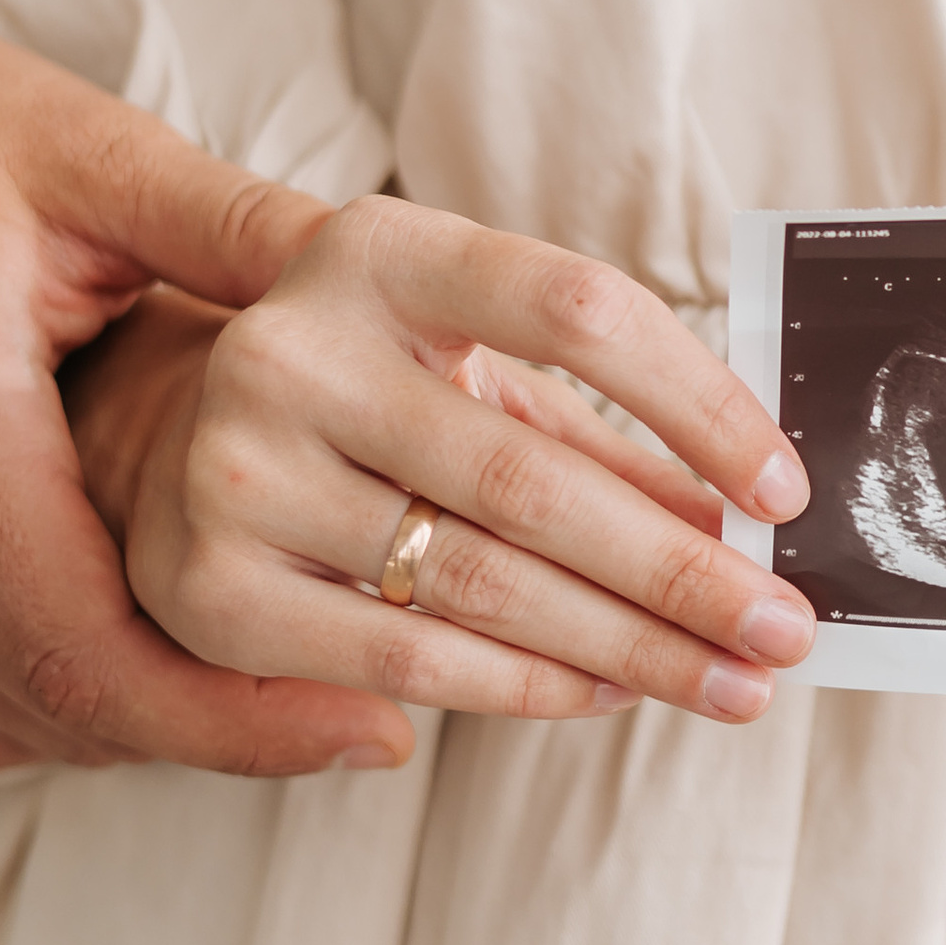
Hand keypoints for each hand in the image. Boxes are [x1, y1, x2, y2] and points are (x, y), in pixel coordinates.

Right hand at [0, 0, 395, 774]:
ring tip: (302, 685)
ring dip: (161, 722)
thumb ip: (243, 228)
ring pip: (20, 723)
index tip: (378, 727)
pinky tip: (174, 655)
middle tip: (378, 718)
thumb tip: (403, 273)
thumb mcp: (94, 156)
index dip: (244, 717)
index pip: (94, 655)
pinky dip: (75, 703)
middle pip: (69, 711)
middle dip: (233, 732)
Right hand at [66, 198, 813, 724]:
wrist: (158, 443)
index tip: (787, 490)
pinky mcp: (211, 587)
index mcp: (376, 250)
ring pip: (485, 581)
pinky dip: (533, 686)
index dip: (700, 404)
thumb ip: (597, 431)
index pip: (577, 310)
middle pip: (536, 476)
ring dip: (632, 647)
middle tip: (785, 630)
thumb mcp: (470, 368)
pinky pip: (411, 661)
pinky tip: (614, 694)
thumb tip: (748, 524)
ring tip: (731, 681)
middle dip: (684, 572)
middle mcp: (290, 348)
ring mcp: (236, 469)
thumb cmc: (368, 398)